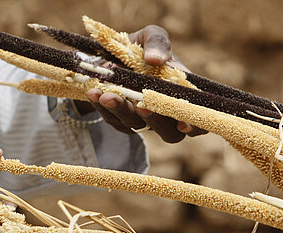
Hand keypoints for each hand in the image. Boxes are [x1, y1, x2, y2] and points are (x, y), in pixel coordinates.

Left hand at [87, 25, 206, 142]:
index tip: (184, 123)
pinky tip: (94, 91)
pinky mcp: (119, 120)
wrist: (109, 55)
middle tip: (143, 106)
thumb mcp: (150, 36)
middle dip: (156, 121)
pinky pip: (112, 118)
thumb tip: (155, 59)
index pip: (200, 119)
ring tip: (107, 94)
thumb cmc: (141, 47)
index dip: (197, 125)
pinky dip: (102, 105)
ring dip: (121, 110)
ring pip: (135, 125)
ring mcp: (142, 119)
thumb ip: (158, 43)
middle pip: (170, 134)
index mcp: (184, 94)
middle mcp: (166, 113)